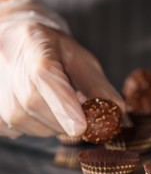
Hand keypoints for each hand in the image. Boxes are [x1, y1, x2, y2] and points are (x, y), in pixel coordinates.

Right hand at [0, 0, 124, 137]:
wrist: (18, 42)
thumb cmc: (55, 52)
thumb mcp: (81, 59)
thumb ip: (98, 85)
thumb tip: (117, 111)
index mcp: (35, 45)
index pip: (44, 76)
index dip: (62, 104)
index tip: (81, 127)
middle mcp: (8, 67)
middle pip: (37, 105)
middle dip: (67, 117)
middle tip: (77, 106)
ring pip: (33, 124)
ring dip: (55, 122)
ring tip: (55, 101)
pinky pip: (22, 131)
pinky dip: (39, 125)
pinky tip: (40, 107)